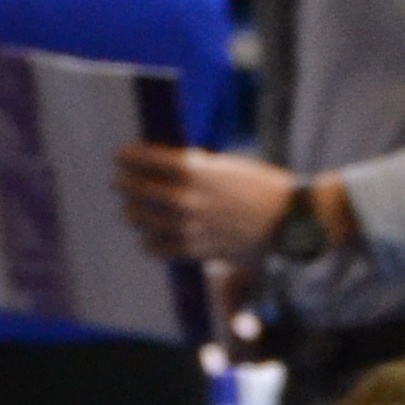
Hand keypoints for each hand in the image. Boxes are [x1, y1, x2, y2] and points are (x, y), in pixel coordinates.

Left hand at [118, 144, 306, 263]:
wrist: (286, 221)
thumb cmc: (260, 188)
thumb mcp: (225, 167)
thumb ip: (194, 168)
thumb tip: (164, 168)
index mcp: (196, 170)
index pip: (149, 160)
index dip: (129, 157)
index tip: (120, 155)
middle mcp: (187, 198)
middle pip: (139, 190)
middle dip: (125, 183)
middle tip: (118, 181)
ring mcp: (188, 226)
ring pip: (141, 219)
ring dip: (133, 212)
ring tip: (131, 209)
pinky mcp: (194, 249)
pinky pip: (156, 247)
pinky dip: (149, 240)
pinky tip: (149, 236)